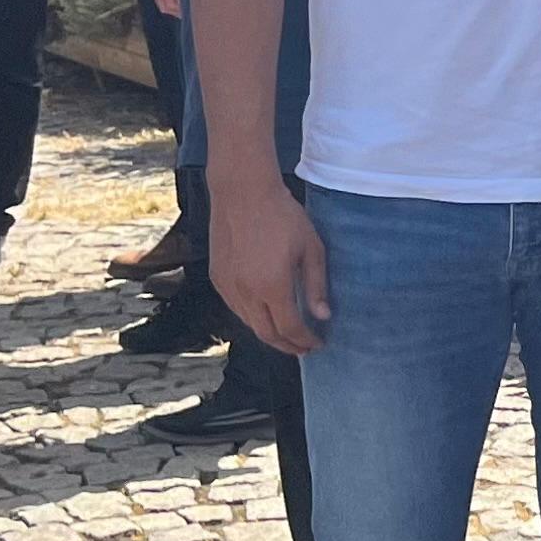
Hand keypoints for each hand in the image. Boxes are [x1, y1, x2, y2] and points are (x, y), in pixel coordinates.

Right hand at [211, 176, 329, 357]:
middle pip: (267, 334)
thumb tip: (322, 316)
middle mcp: (246, 292)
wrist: (243, 192)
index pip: (290, 328)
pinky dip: (253, 318)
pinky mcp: (218, 277)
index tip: (318, 344)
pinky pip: (236, 308)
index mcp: (272, 286)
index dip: (305, 340)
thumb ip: (316, 285)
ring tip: (288, 335)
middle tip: (304, 348)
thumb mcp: (311, 249)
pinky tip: (266, 314)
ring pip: (249, 323)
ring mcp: (228, 286)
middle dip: (287, 346)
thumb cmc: (282, 216)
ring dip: (269, 334)